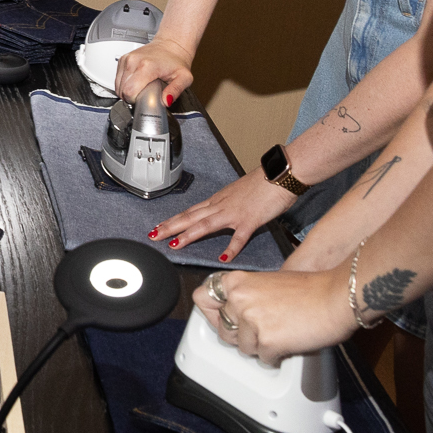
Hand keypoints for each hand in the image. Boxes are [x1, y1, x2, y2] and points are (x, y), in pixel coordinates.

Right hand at [115, 37, 193, 102]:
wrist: (170, 45)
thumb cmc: (176, 61)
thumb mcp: (184, 78)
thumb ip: (176, 90)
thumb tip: (166, 101)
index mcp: (146, 66)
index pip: (129, 91)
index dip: (135, 100)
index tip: (144, 100)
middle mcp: (133, 61)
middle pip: (122, 90)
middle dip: (131, 97)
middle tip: (145, 94)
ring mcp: (126, 59)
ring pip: (117, 85)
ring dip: (127, 91)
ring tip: (141, 88)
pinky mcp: (122, 59)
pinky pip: (117, 79)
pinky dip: (124, 85)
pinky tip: (135, 83)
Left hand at [148, 170, 294, 261]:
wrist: (279, 174)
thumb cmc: (262, 184)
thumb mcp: (239, 194)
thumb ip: (229, 205)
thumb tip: (222, 214)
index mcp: (218, 200)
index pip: (190, 212)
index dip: (173, 220)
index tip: (158, 227)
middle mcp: (221, 206)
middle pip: (190, 217)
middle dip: (170, 227)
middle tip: (153, 235)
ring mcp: (234, 213)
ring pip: (205, 224)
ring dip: (188, 235)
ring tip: (173, 244)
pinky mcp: (250, 220)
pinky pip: (239, 237)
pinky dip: (230, 248)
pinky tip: (222, 258)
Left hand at [194, 265, 356, 364]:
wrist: (336, 297)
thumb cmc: (311, 290)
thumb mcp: (268, 282)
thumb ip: (247, 296)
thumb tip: (236, 312)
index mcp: (237, 281)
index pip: (201, 298)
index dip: (211, 313)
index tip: (221, 318)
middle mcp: (238, 298)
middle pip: (222, 330)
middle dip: (240, 336)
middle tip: (261, 331)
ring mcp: (250, 320)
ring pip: (244, 347)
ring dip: (261, 346)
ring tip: (282, 332)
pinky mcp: (266, 341)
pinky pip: (264, 358)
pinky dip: (278, 355)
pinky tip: (290, 340)